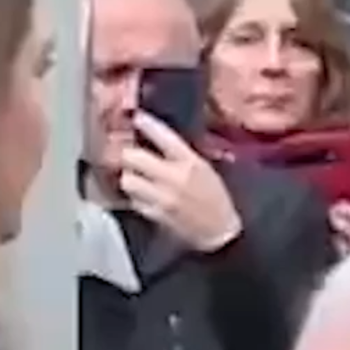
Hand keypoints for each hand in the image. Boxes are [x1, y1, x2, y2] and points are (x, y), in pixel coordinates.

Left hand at [120, 116, 242, 252]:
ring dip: (129, 178)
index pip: (163, 135)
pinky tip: (143, 197)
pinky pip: (134, 201)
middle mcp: (174, 177)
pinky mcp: (157, 215)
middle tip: (131, 158)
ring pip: (128, 181)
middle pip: (133, 158)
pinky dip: (135, 198)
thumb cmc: (215, 197)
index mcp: (190, 161)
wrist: (221, 231)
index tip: (137, 118)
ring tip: (136, 179)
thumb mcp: (203, 168)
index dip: (147, 124)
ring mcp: (163, 197)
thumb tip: (156, 140)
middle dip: (129, 156)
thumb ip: (181, 154)